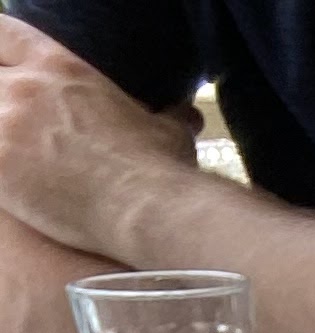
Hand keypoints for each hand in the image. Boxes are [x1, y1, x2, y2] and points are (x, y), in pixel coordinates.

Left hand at [0, 22, 199, 258]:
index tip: (6, 74)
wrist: (150, 209)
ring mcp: (6, 124)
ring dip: (0, 138)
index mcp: (59, 66)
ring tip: (17, 162)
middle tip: (14, 129)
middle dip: (0, 98)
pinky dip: (0, 174)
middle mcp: (25, 86)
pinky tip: (14, 187)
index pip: (2, 35)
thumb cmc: (160, 170)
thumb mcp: (165, 128)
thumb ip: (165, 114)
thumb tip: (189, 115)